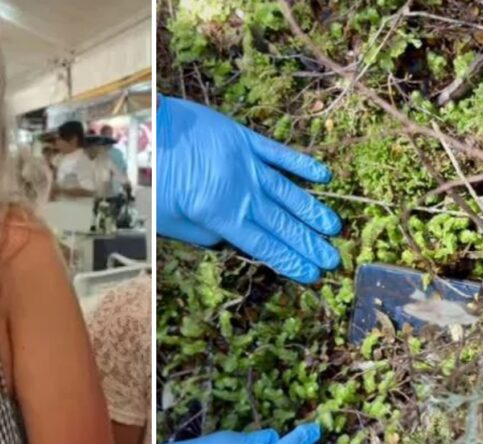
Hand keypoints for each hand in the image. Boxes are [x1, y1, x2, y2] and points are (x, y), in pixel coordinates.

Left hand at [155, 96, 342, 283]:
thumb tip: (229, 241)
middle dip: (308, 244)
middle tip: (333, 259)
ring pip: (287, 193)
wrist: (148, 130)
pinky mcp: (245, 140)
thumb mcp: (170, 222)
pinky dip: (301, 165)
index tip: (311, 274)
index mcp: (222, 217)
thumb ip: (204, 236)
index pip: (263, 245)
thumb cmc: (153, 181)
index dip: (289, 260)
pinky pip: (279, 154)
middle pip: (281, 224)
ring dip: (312, 212)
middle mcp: (241, 194)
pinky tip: (323, 177)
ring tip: (333, 228)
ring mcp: (247, 166)